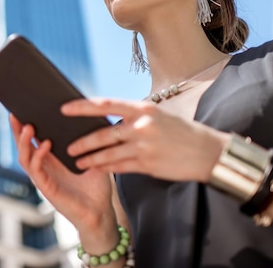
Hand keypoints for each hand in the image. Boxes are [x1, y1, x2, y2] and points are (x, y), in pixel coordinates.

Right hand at [10, 114, 115, 232]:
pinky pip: (36, 170)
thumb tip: (88, 114)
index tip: (20, 108)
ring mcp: (43, 178)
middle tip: (14, 114)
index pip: (33, 139)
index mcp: (51, 158)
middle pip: (23, 146)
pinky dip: (38, 156)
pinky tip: (45, 144)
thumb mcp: (92, 156)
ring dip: (24, 142)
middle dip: (17, 130)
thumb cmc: (97, 185)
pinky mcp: (47, 188)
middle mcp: (44, 167)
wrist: (101, 211)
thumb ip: (86, 139)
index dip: (24, 125)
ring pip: (25, 157)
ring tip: (29, 126)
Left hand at [62, 98, 228, 181]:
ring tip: (77, 161)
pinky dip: (106, 168)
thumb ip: (133, 117)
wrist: (208, 152)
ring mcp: (144, 146)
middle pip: (103, 133)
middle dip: (82, 142)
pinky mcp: (148, 164)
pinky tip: (96, 169)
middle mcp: (141, 125)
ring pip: (108, 153)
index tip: (64, 108)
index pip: (105, 104)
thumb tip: (107, 120)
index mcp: (142, 108)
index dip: (82, 107)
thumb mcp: (158, 116)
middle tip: (67, 146)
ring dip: (90, 158)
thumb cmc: (181, 131)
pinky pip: (120, 167)